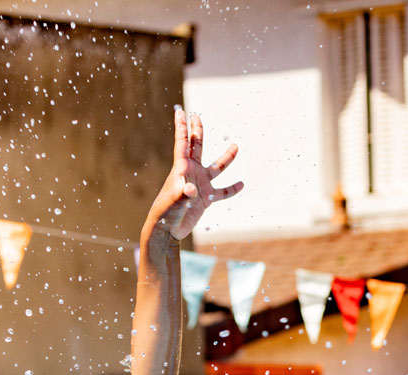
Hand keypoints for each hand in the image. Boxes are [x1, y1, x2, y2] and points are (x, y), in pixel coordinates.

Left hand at [149, 108, 242, 239]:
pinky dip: (232, 189)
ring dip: (226, 158)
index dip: (182, 127)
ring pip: (215, 167)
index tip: (181, 112)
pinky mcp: (206, 199)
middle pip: (196, 147)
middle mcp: (191, 172)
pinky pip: (222, 192)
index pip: (182, 143)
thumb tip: (191, 189)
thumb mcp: (174, 202)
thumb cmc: (166, 214)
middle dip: (197, 131)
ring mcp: (200, 184)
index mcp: (181, 168)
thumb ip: (182, 194)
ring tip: (235, 146)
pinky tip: (241, 184)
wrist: (168, 230)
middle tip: (197, 115)